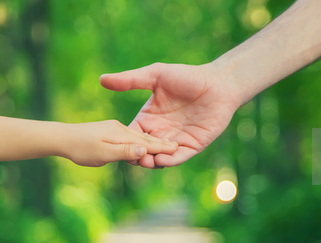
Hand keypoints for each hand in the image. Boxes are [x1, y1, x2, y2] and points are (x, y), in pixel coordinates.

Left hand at [59, 120, 177, 166]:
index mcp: (122, 133)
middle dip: (162, 142)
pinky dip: (142, 140)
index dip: (163, 147)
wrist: (61, 137)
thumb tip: (144, 149)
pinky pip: (132, 137)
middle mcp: (122, 128)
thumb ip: (124, 151)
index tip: (178, 149)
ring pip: (140, 136)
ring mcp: (116, 129)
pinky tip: (144, 143)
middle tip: (179, 147)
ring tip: (167, 146)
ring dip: (154, 141)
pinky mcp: (111, 132)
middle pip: (147, 137)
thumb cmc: (80, 147)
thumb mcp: (102, 153)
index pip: (148, 142)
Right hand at [100, 63, 242, 167]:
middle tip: (131, 157)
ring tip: (146, 160)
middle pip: (143, 149)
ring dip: (151, 161)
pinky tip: (162, 159)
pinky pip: (178, 158)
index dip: (124, 140)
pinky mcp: (193, 146)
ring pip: (159, 157)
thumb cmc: (187, 76)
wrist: (219, 83)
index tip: (116, 144)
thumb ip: (130, 80)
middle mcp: (161, 131)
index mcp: (149, 117)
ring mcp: (176, 140)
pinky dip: (169, 161)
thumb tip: (102, 79)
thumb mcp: (156, 76)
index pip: (132, 133)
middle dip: (137, 155)